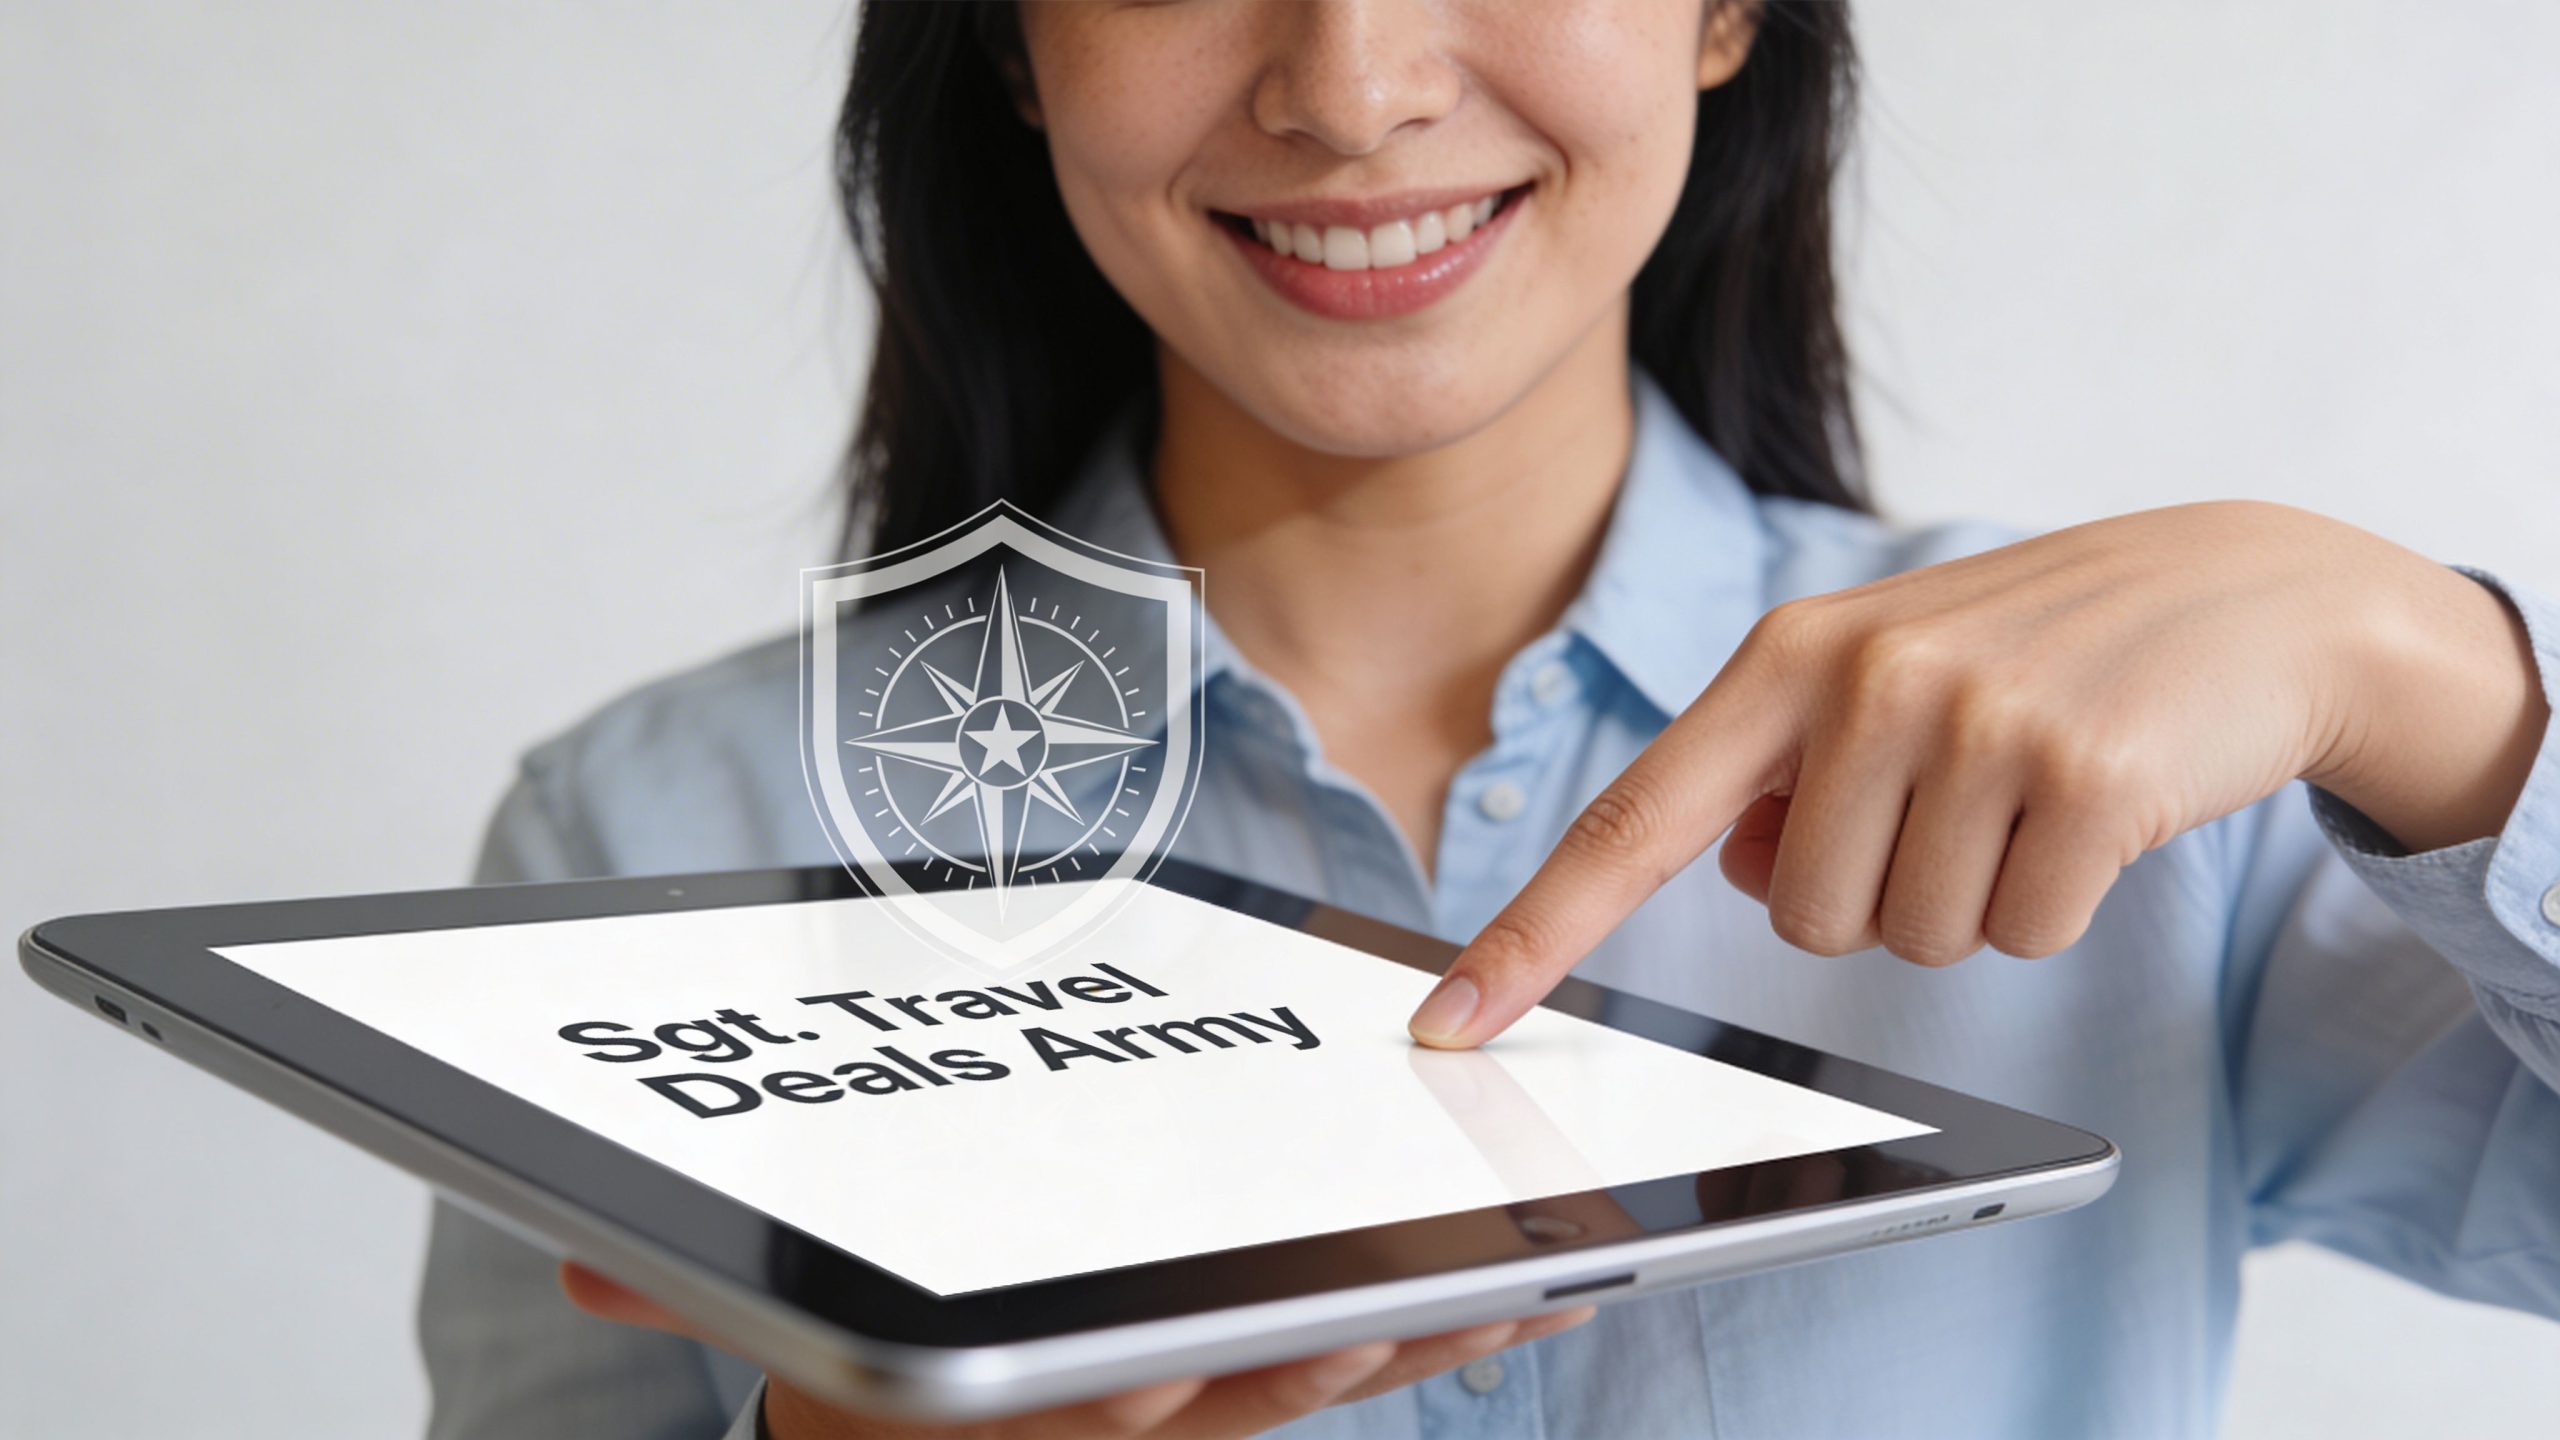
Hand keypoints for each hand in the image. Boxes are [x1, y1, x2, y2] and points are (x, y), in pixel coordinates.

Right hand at [560, 1262, 1594, 1438]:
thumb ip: (701, 1292)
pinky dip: (1440, 1325)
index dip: (1203, 1363)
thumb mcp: (793, 1347)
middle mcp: (1127, 1411)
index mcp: (1027, 1398)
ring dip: (1439, 1324)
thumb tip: (586, 1262)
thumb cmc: (870, 1389)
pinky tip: (1529, 1280)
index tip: (1295, 1326)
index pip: (1119, 1386)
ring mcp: (1197, 1409)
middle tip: (1484, 1277)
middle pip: (1256, 1376)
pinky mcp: (1243, 1386)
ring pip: (1330, 1367)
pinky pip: (1353, 1360)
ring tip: (1553, 1268)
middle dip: (1364, 1333)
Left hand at [1409, 501, 2550, 1046]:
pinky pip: (2022, 935)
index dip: (1534, 933)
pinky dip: (2057, 902)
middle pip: (1801, 922)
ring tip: (2027, 794)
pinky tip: (2092, 810)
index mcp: (1786, 657)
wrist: (2244, 594)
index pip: (1632, 822)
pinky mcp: (2086, 777)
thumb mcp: (1884, 679)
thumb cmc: (2035, 652)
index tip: (1453, 1018)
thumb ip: (1783, 772)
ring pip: (1909, 941)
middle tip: (1962, 795)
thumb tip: (1739, 870)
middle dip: (1881, 892)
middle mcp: (1865, 677)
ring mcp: (1975, 722)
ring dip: (1973, 896)